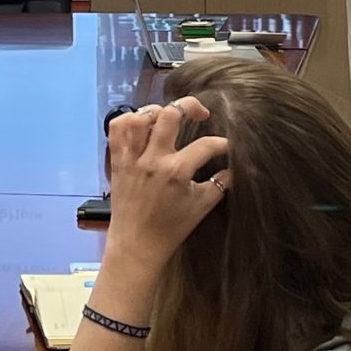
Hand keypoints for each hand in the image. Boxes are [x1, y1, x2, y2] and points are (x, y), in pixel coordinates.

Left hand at [102, 99, 228, 269]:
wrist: (137, 244)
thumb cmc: (170, 228)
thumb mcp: (201, 206)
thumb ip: (220, 184)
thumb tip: (234, 169)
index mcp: (176, 172)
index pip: (206, 145)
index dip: (222, 143)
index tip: (227, 146)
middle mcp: (153, 159)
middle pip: (170, 114)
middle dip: (190, 106)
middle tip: (200, 113)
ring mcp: (132, 158)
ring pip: (140, 116)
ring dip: (158, 110)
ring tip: (169, 116)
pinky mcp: (117, 160)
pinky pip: (116, 129)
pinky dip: (129, 119)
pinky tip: (143, 124)